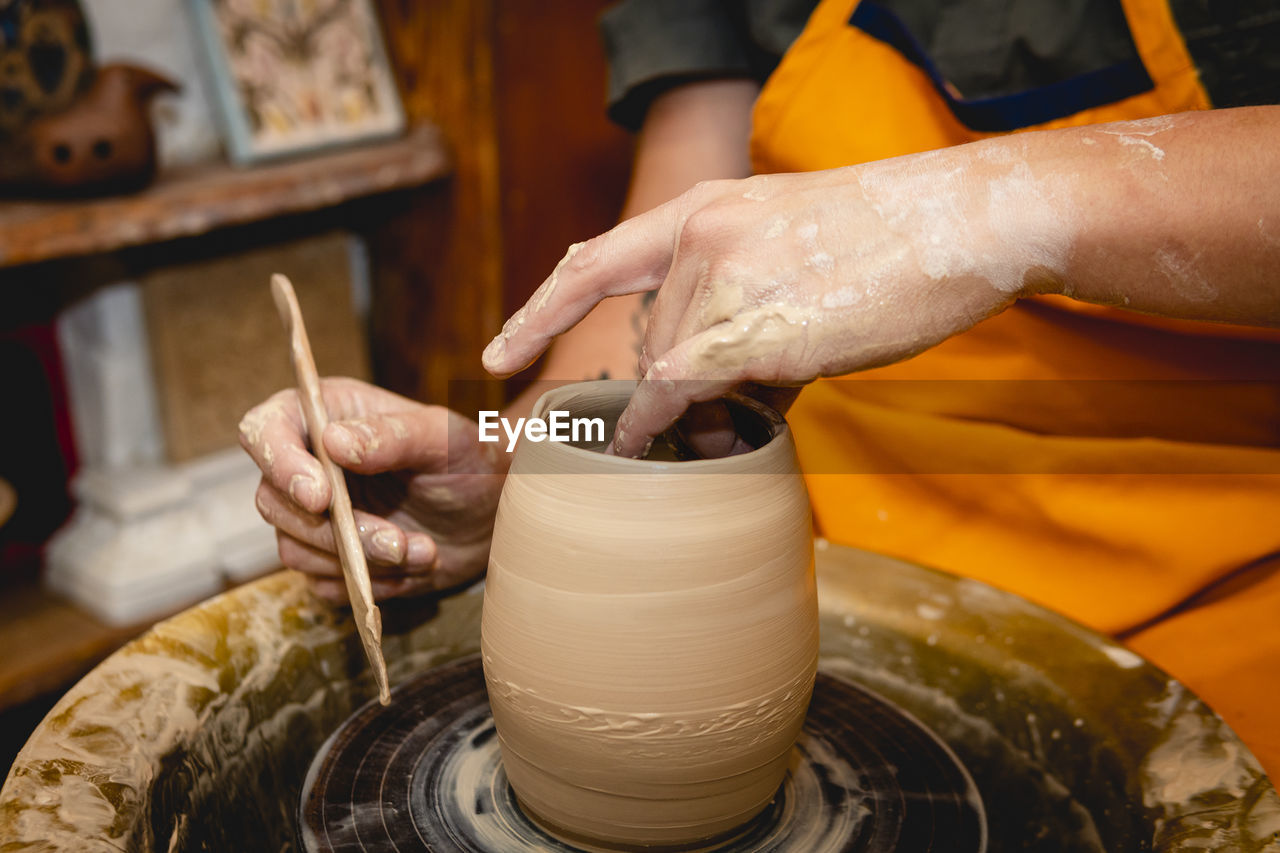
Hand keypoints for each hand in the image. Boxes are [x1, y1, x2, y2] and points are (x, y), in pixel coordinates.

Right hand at [238, 377, 506, 600]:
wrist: (493, 515)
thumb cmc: (470, 461)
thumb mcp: (443, 438)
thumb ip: (392, 435)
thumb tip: (334, 442)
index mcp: (327, 415)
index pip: (264, 431)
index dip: (279, 464)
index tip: (320, 496)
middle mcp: (309, 463)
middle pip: (273, 501)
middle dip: (337, 530)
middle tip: (398, 542)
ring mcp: (315, 514)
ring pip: (296, 548)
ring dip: (360, 559)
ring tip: (422, 551)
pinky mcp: (330, 558)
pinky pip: (323, 582)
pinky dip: (368, 583)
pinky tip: (412, 567)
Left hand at [481, 140, 1054, 455]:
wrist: (962, 221)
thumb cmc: (889, 243)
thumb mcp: (794, 251)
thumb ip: (739, 309)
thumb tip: (713, 401)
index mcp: (706, 207)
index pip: (597, 259)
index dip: (541, 309)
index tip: (499, 352)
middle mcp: (700, 233)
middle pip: (653, 336)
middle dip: (677, 381)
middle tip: (726, 411)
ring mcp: (722, 277)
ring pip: (676, 367)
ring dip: (704, 402)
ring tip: (774, 392)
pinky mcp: (752, 327)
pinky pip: (683, 390)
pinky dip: (661, 424)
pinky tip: (657, 443)